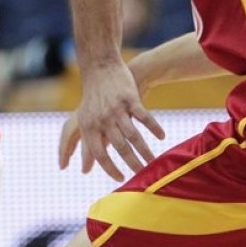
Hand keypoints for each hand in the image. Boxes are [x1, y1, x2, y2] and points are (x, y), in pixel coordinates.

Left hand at [59, 62, 164, 181]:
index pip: (100, 154)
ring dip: (145, 151)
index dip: (110, 168)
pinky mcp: (130, 98)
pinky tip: (161, 137)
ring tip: (154, 162)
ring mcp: (117, 109)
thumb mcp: (85, 121)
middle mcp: (103, 119)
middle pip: (120, 147)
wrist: (100, 68)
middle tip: (143, 175)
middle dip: (132, 164)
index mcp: (90, 126)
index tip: (121, 178)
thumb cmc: (93, 100)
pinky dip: (154, 128)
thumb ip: (86, 146)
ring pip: (133, 135)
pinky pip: (144, 117)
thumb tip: (84, 170)